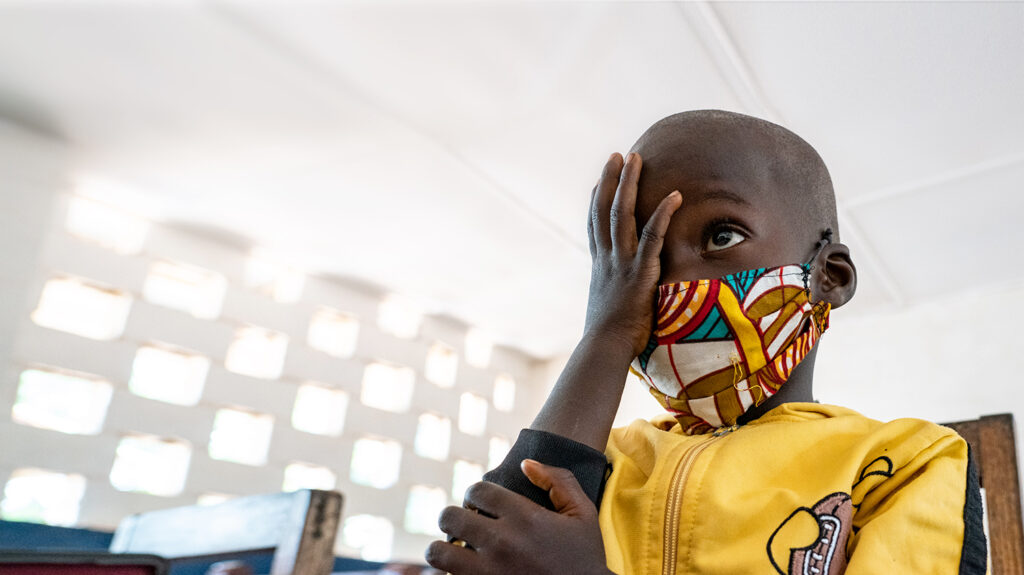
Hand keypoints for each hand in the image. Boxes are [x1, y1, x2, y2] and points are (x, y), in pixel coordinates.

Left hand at [426, 460, 612, 574]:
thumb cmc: (586, 558)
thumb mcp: (583, 514)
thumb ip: (559, 481)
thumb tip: (525, 464)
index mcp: (524, 517)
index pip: (476, 490)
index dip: (475, 494)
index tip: (480, 504)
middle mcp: (502, 542)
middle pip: (449, 516)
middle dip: (454, 517)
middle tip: (465, 525)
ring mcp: (488, 572)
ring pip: (437, 552)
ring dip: (443, 548)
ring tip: (456, 550)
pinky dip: (448, 574)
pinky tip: (463, 572)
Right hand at [585, 152, 681, 356]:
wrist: (603, 350)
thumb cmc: (607, 341)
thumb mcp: (607, 313)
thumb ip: (615, 300)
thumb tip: (619, 306)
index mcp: (599, 268)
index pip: (594, 227)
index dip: (596, 202)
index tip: (599, 182)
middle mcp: (606, 260)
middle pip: (604, 210)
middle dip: (611, 180)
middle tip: (618, 156)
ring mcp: (620, 263)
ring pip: (621, 214)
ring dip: (629, 183)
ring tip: (635, 158)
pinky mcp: (639, 272)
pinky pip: (652, 237)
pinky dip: (663, 214)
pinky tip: (675, 195)